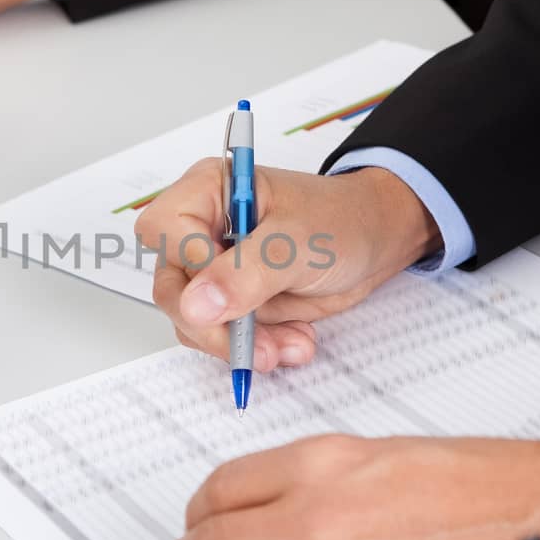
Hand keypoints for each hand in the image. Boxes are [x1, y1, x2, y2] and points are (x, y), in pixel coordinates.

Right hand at [133, 161, 439, 372]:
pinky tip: (294, 340)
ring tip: (290, 343)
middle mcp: (201, 230)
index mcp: (208, 191)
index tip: (232, 289)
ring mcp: (214, 270)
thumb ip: (246, 273)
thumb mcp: (298, 242)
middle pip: (171, 287)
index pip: (163, 230)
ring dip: (242, 344)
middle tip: (258, 346)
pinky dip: (256, 349)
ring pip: (195, 322)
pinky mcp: (231, 302)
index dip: (190, 265)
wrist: (376, 243)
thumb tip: (195, 305)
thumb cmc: (342, 220)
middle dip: (216, 325)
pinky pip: (222, 337)